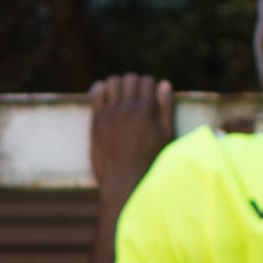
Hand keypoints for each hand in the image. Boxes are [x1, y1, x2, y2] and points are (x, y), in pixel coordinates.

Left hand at [89, 75, 172, 194]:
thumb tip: (164, 84)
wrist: (123, 183)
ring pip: (112, 82)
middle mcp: (128, 109)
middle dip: (133, 84)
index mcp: (147, 110)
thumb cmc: (149, 162)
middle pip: (130, 78)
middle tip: (134, 97)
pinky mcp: (97, 122)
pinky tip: (104, 96)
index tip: (147, 96)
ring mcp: (110, 115)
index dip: (148, 86)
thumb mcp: (165, 136)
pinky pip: (96, 94)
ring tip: (119, 96)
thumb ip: (166, 109)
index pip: (147, 81)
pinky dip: (100, 90)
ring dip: (117, 85)